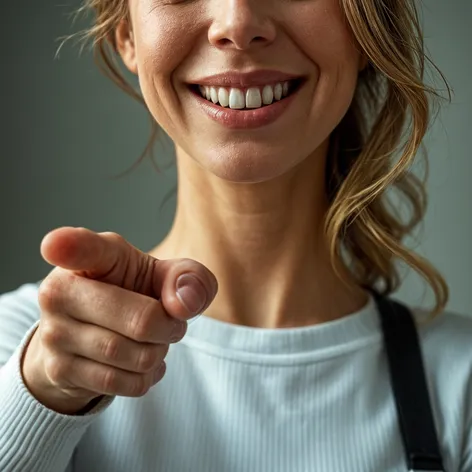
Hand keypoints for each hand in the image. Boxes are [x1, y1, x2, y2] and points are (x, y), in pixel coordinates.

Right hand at [21, 227, 217, 414]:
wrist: (91, 335)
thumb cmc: (132, 294)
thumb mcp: (162, 276)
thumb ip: (188, 277)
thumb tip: (185, 304)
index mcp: (89, 257)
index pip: (79, 247)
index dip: (68, 245)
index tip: (54, 245)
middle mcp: (61, 290)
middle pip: (142, 321)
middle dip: (170, 328)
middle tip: (168, 322)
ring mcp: (54, 332)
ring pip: (135, 357)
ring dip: (157, 353)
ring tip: (150, 342)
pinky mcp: (58, 369)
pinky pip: (122, 383)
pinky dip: (144, 377)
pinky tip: (139, 363)